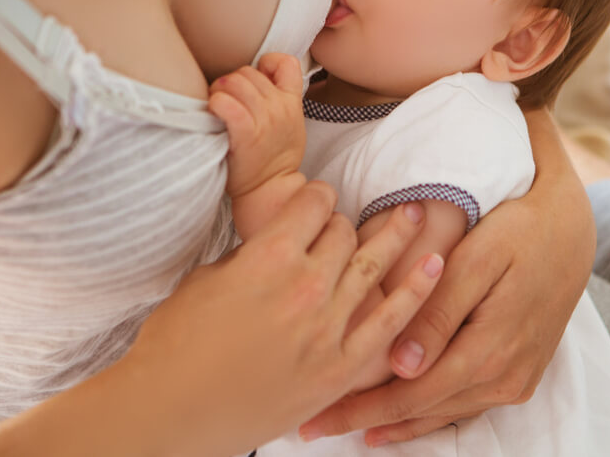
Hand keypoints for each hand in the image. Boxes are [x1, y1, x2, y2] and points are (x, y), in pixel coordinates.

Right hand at [127, 182, 443, 456]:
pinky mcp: (340, 367)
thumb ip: (251, 255)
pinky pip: (391, 321)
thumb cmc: (176, 345)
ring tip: (417, 217)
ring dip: (396, 237)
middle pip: (344, 232)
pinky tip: (437, 265)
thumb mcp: (207, 278)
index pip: (314, 203)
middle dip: (341, 225)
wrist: (172, 411)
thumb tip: (276, 243)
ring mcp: (327, 328)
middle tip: (342, 229)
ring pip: (373, 265)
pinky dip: (417, 291)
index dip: (316, 198)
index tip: (316, 204)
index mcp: (268, 255)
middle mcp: (305, 285)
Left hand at [209, 53, 305, 197]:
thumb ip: (279, 100)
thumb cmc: (274, 159)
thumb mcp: (290, 124)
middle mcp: (280, 107)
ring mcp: (265, 119)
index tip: (256, 78)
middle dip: (231, 82)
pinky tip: (214, 113)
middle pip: (246, 71)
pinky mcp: (246, 133)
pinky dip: (215, 103)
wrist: (271, 190)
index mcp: (292, 102)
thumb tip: (259, 77)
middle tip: (225, 100)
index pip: (286, 62)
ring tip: (217, 107)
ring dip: (219, 91)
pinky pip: (226, 103)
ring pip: (234, 81)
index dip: (266, 63)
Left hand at [299, 108, 594, 446]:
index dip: (361, 410)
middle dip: (366, 422)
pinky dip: (425, 413)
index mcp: (491, 350)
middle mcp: (505, 377)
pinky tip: (395, 420)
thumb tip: (402, 367)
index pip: (412, 396)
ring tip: (343, 425)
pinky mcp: (518, 375)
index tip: (316, 415)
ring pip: (442, 413)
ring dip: (393, 423)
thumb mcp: (480, 258)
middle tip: (312, 426)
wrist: (575, 228)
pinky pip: (462, 404)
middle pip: (422, 411)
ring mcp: (514, 380)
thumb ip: (439, 312)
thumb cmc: (520, 230)